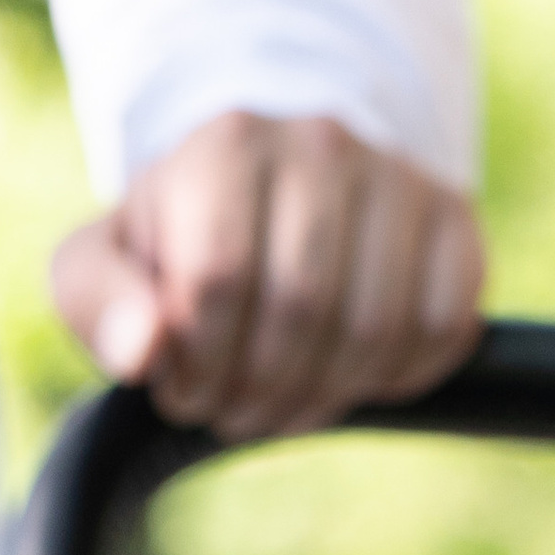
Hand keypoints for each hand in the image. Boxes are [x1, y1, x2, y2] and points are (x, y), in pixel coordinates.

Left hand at [52, 112, 483, 441]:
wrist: (281, 186)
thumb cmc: (185, 241)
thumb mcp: (108, 262)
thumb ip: (98, 302)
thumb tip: (142, 352)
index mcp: (226, 147)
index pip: (216, 281)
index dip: (201, 363)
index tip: (186, 389)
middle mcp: (320, 143)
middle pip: (300, 309)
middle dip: (263, 391)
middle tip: (241, 411)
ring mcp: (398, 178)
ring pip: (375, 328)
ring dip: (328, 395)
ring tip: (291, 401)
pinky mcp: (456, 221)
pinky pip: (441, 326)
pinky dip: (399, 376)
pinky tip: (357, 374)